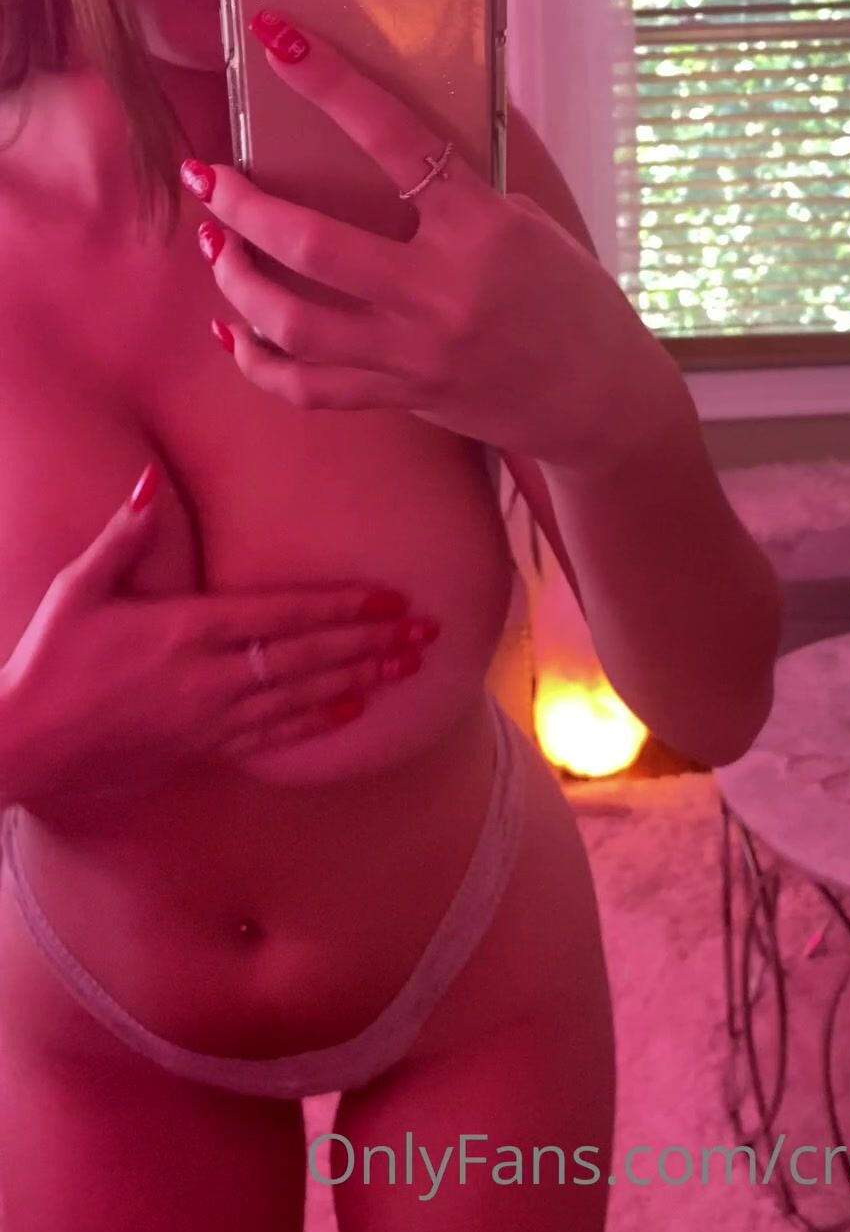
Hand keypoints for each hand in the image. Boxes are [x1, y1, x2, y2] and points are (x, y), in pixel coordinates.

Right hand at [1, 465, 440, 802]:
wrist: (24, 745)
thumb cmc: (51, 660)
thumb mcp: (79, 589)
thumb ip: (122, 535)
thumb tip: (146, 480)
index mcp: (184, 631)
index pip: (281, 616)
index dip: (340, 607)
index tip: (388, 599)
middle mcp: (207, 679)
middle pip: (307, 658)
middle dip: (370, 643)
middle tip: (427, 633)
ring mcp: (209, 721)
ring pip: (302, 699)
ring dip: (359, 681)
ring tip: (408, 668)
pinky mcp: (203, 751)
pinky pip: (274, 738)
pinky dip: (317, 723)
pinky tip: (353, 712)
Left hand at [183, 9, 678, 472]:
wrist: (600, 399)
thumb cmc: (570, 299)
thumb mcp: (529, 224)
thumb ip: (459, 190)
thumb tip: (389, 134)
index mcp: (484, 229)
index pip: (396, 139)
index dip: (332, 84)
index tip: (279, 39)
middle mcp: (442, 291)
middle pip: (313, 245)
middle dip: (243, 205)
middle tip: (209, 176)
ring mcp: (416, 352)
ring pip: (294, 321)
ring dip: (236, 277)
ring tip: (214, 243)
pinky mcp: (402, 396)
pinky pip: (308, 388)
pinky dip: (256, 361)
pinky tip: (231, 330)